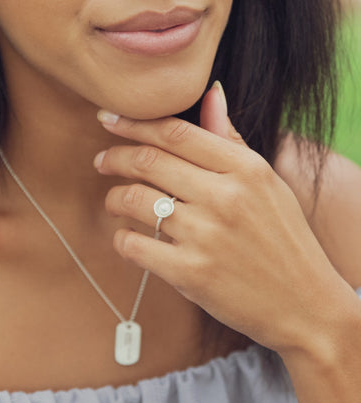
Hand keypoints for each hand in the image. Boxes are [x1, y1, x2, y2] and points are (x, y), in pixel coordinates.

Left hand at [94, 82, 353, 357]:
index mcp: (245, 169)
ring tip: (113, 200)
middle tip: (102, 160)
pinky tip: (125, 237)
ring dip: (114, 198)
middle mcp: (224, 197)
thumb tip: (211, 94)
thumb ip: (231, 141)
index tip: (110, 120)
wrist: (305, 304)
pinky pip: (134, 245)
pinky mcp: (190, 273)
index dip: (135, 123)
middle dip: (115, 157)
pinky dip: (121, 239)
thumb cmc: (285, 240)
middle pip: (148, 161)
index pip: (175, 132)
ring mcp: (205, 236)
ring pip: (135, 201)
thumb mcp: (268, 183)